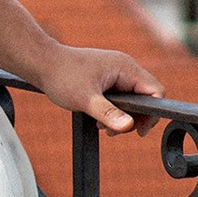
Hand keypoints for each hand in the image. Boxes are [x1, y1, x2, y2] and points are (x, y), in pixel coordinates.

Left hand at [36, 44, 164, 136]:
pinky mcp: (107, 80)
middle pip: (145, 98)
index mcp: (126, 67)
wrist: (42, 64)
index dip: (152, 114)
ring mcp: (116, 74)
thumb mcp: (86, 99)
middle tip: (113, 131)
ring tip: (101, 126)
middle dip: (132, 118)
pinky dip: (112, 112)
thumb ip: (109, 114)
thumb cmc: (62, 76)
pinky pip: (120, 99)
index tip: (138, 131)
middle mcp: (125, 68)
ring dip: (120, 117)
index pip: (155, 91)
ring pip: (132, 101)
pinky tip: (97, 119)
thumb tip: (129, 127)